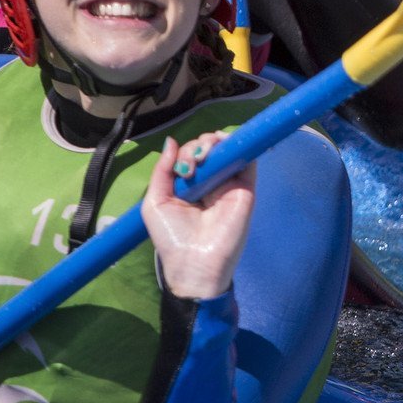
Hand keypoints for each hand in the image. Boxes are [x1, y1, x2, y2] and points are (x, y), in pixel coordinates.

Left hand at [142, 133, 256, 299]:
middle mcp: (211, 183)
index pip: (191, 157)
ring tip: (203, 156)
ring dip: (214, 143)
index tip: (180, 169)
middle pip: (209, 150)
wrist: (195, 262)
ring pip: (227, 150)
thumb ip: (162, 171)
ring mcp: (230, 184)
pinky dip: (237, 147)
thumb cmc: (172, 237)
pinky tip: (222, 147)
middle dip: (197, 147)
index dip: (185, 153)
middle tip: (191, 165)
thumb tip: (171, 141)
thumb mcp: (156, 201)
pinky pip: (247, 161)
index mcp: (190, 186)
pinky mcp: (246, 188)